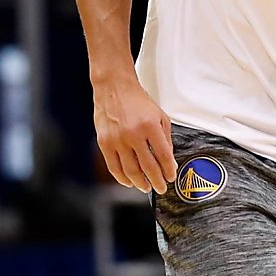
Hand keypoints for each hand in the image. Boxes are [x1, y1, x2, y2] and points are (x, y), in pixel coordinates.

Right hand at [93, 74, 174, 193]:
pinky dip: (122, 178)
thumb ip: (166, 138)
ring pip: (130, 171)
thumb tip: (168, 160)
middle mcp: (133, 134)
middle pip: (148, 167)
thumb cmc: (137, 100)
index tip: (171, 177)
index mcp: (150, 126)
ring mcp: (117, 139)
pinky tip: (129, 182)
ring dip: (140, 183)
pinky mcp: (104, 142)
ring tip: (146, 187)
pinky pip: (114, 167)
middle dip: (157, 181)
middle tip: (161, 187)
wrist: (114, 87)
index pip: (163, 156)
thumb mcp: (159, 115)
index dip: (168, 170)